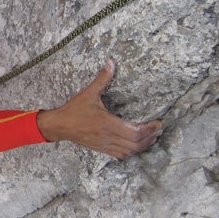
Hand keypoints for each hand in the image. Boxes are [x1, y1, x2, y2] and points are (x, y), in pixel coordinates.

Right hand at [36, 59, 161, 158]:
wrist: (60, 126)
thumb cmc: (74, 110)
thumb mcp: (89, 93)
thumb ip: (102, 79)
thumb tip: (110, 63)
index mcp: (107, 124)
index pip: (135, 132)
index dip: (149, 129)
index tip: (158, 123)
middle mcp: (108, 136)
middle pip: (136, 144)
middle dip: (150, 137)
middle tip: (158, 129)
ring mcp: (105, 144)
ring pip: (130, 151)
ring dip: (143, 145)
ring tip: (152, 137)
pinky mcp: (101, 148)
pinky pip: (121, 154)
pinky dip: (132, 151)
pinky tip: (136, 145)